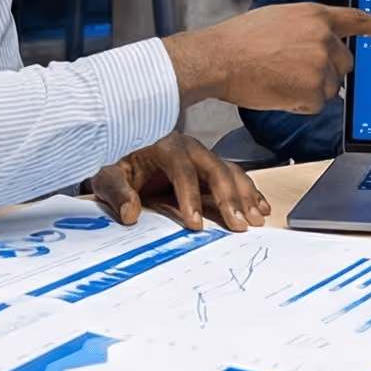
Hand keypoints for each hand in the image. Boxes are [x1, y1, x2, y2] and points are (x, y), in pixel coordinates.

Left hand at [91, 134, 269, 231]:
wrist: (126, 156)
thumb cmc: (120, 167)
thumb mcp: (109, 178)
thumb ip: (117, 193)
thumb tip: (130, 212)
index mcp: (163, 146)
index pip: (182, 170)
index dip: (190, 197)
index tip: (195, 224)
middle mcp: (189, 147)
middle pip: (215, 168)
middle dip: (229, 198)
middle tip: (238, 224)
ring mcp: (203, 156)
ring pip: (230, 171)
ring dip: (245, 196)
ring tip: (255, 219)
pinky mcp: (211, 167)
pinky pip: (236, 176)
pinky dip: (250, 192)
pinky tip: (261, 207)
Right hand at [163, 3, 370, 112]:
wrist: (219, 57)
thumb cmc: (240, 40)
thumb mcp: (279, 19)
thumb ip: (307, 28)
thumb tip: (323, 44)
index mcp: (315, 15)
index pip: (357, 20)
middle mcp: (324, 38)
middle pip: (344, 63)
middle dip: (326, 70)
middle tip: (293, 69)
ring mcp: (321, 64)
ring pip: (330, 86)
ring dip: (309, 88)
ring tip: (278, 77)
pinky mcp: (314, 90)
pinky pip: (316, 103)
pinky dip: (299, 103)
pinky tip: (277, 90)